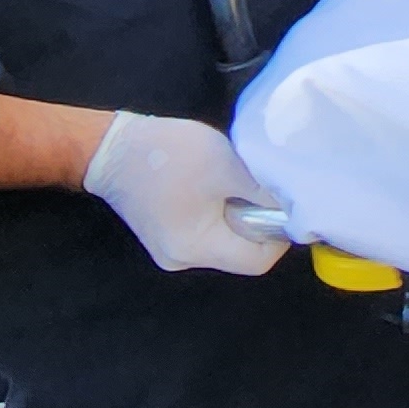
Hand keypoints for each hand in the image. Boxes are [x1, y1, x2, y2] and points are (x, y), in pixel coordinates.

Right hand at [80, 113, 285, 275]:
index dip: (277, 233)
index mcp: (195, 249)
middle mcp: (182, 260)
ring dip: (236, 211)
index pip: (258, 260)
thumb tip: (298, 208)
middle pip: (243, 251)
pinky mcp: (169, 236)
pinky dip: (218, 210)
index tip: (278, 202)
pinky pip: (209, 230)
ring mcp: (173, 250)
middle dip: (254, 219)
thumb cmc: (167, 154)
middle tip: (247, 184)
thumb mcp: (227, 166)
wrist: (110, 147)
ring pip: (227, 239)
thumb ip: (265, 192)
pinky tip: (209, 187)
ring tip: (224, 182)